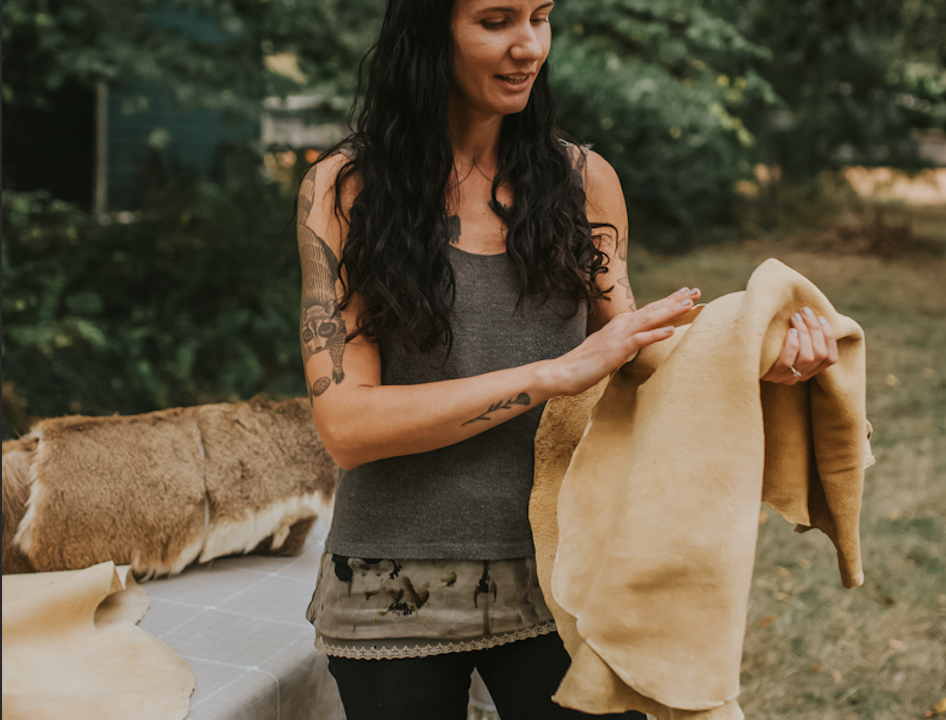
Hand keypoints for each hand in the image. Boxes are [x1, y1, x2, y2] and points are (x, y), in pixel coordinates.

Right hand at [548, 286, 700, 395]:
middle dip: (674, 300)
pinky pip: (639, 340)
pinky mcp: (615, 350)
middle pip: (651, 310)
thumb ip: (621, 345)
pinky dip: (656, 334)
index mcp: (618, 326)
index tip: (683, 293)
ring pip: (648, 319)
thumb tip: (633, 344)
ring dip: (669, 310)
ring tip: (688, 303)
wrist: (562, 373)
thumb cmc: (582, 365)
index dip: (666, 302)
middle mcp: (619, 327)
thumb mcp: (606, 351)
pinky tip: (671, 330)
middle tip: (695, 291)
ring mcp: (617, 337)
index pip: (646, 311)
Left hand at [762, 307, 838, 384]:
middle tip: (805, 312)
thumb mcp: (787, 340)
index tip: (821, 318)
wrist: (742, 356)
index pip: (830, 358)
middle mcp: (799, 377)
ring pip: (807, 357)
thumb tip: (814, 315)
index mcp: (808, 370)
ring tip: (795, 317)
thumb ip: (803, 334)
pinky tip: (789, 331)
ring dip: (804, 333)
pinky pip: (787, 361)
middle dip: (815, 329)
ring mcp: (785, 378)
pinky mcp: (771, 375)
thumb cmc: (767, 342)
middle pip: (820, 354)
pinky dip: (792, 344)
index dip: (829, 337)